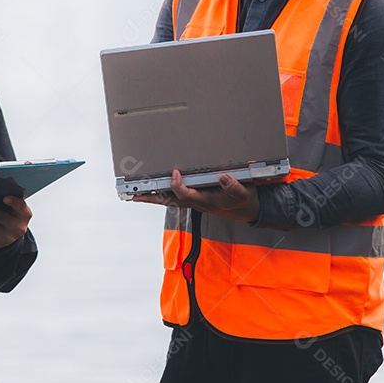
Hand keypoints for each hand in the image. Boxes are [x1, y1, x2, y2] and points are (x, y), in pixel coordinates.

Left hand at [0, 195, 32, 248]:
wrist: (9, 234)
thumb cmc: (10, 213)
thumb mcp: (14, 206)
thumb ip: (9, 194)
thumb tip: (0, 179)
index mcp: (24, 214)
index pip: (21, 207)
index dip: (14, 202)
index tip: (5, 197)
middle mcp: (17, 227)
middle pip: (1, 217)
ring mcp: (6, 236)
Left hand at [132, 169, 259, 222]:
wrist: (248, 210)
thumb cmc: (243, 200)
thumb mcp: (243, 192)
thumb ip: (233, 186)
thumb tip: (224, 177)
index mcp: (206, 200)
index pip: (186, 195)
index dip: (177, 185)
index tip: (174, 173)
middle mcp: (197, 202)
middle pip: (170, 201)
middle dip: (152, 198)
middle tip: (135, 195)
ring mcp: (195, 202)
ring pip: (169, 200)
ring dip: (153, 198)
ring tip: (137, 194)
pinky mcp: (195, 199)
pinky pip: (174, 199)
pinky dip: (162, 196)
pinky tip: (153, 193)